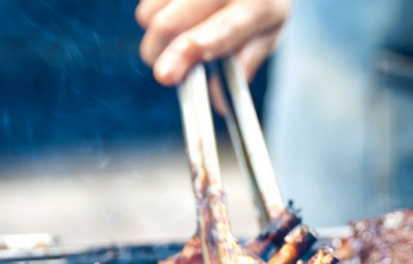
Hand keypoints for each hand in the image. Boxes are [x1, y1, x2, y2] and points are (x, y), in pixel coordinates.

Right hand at [136, 0, 290, 85]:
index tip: (166, 75)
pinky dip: (152, 15)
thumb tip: (218, 104)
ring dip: (156, 36)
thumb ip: (244, 65)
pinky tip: (175, 14)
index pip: (221, 30)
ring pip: (149, 13)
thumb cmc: (260, 4)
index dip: (189, 52)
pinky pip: (145, 3)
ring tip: (178, 36)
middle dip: (158, 55)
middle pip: (169, 24)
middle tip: (165, 72)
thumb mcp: (266, 34)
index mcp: (258, 5)